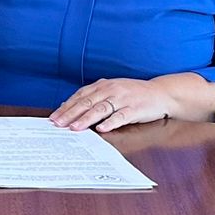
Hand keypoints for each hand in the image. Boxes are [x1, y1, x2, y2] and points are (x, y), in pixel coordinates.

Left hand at [50, 77, 175, 131]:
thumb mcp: (111, 91)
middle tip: (58, 124)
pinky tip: (101, 129)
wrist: (161, 93)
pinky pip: (121, 116)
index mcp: (103, 85)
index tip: (54, 118)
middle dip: (71, 114)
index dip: (66, 107)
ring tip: (74, 128)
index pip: (80, 96)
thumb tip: (68, 106)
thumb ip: (92, 98)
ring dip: (86, 119)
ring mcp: (124, 99)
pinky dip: (111, 122)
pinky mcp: (135, 109)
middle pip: (87, 102)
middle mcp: (112, 90)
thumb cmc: (132, 94)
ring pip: (101, 109)